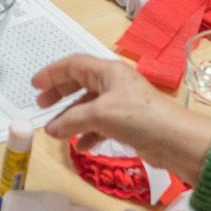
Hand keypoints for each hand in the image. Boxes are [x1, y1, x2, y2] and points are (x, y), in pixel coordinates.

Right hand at [32, 55, 210, 183]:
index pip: (74, 64)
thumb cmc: (138, 117)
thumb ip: (71, 120)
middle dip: (60, 94)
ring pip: (89, 107)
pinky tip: (82, 146)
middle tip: (42, 105)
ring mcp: (122, 104)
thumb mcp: (99, 114)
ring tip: (57, 132)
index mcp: (108, 71)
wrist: (175, 140)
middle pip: (80, 83)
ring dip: (72, 118)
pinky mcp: (128, 123)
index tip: (35, 85)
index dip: (52, 73)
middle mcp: (114, 84)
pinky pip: (100, 124)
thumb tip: (51, 128)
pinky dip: (88, 133)